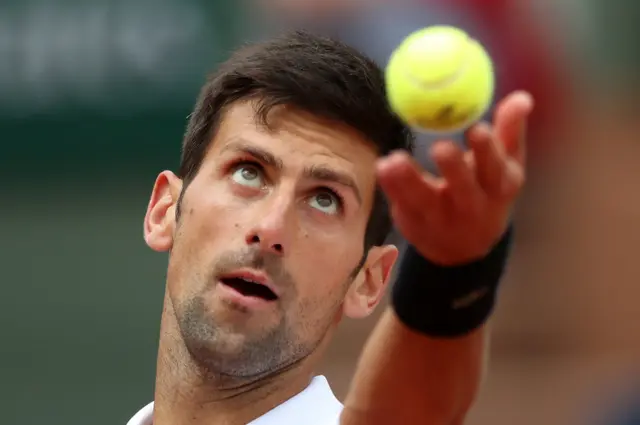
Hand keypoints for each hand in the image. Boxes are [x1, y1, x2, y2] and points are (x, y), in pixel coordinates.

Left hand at [377, 91, 533, 265]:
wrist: (465, 248)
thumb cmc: (487, 192)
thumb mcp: (505, 166)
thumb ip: (510, 131)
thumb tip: (522, 97)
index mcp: (498, 189)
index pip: (495, 170)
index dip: (488, 151)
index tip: (478, 128)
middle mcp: (471, 207)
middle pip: (464, 189)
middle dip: (454, 169)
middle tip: (441, 146)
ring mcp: (441, 219)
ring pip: (425, 201)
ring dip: (409, 180)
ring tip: (395, 159)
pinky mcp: (415, 223)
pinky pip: (401, 204)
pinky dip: (390, 186)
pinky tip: (383, 167)